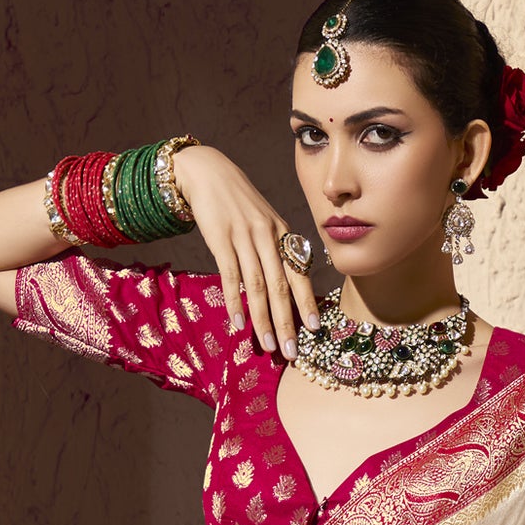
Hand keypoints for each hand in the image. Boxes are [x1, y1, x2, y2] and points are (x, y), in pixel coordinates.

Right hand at [173, 144, 316, 356]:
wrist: (209, 173)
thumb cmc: (239, 203)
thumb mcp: (265, 221)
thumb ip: (277, 249)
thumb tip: (287, 284)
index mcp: (283, 233)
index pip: (298, 273)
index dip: (306, 302)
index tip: (315, 328)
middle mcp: (268, 236)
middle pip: (280, 286)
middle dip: (287, 322)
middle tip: (291, 352)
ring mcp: (244, 237)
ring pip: (257, 285)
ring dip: (263, 319)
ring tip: (267, 345)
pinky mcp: (220, 239)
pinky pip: (230, 275)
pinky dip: (234, 300)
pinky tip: (238, 322)